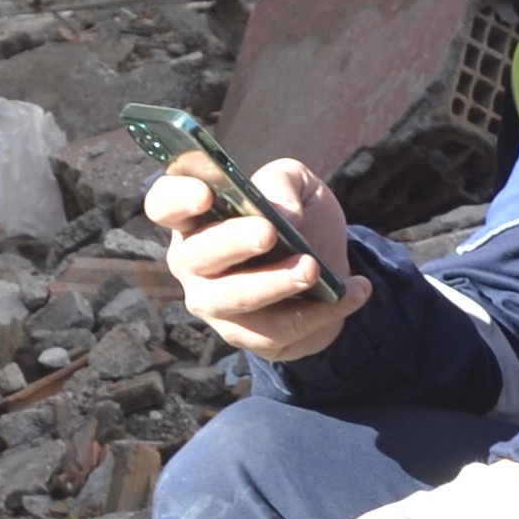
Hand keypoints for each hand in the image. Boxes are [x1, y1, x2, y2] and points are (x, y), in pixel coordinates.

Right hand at [147, 159, 367, 362]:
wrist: (328, 270)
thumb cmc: (298, 219)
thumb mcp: (299, 186)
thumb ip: (284, 182)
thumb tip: (284, 213)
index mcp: (196, 216)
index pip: (164, 204)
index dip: (176, 199)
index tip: (205, 194)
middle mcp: (193, 261)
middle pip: (197, 255)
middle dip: (232, 243)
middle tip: (269, 232)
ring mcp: (213, 303)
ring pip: (233, 299)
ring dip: (274, 284)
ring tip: (313, 269)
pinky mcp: (244, 335)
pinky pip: (277, 330)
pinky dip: (322, 311)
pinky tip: (355, 290)